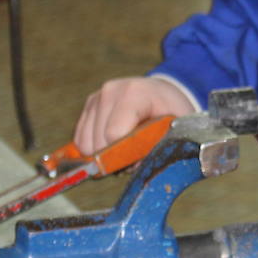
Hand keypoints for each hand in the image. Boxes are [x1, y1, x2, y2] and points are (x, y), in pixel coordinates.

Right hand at [74, 77, 196, 154]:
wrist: (163, 93)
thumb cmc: (172, 112)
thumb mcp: (176, 129)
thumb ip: (159, 148)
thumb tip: (133, 166)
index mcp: (135, 93)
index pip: (114, 133)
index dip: (124, 155)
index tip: (138, 160)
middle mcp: (111, 91)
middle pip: (98, 142)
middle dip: (115, 157)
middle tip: (134, 156)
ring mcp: (97, 97)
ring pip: (86, 145)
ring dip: (103, 155)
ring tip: (124, 148)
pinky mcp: (89, 106)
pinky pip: (80, 141)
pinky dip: (94, 149)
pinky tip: (112, 144)